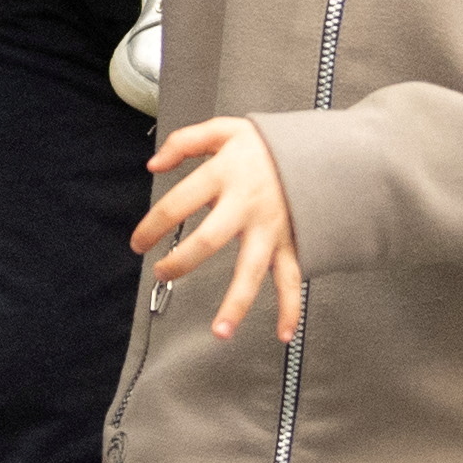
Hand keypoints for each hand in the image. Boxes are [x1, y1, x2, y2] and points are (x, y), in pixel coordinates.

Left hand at [134, 113, 305, 340]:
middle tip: (161, 272)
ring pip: (252, 271)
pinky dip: (290, 308)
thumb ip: (185, 141)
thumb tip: (153, 165)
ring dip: (236, 304)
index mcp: (227, 174)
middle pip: (209, 240)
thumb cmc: (269, 144)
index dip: (152, 225)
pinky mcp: (292, 243)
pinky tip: (282, 333)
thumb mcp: (226, 129)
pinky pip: (291, 279)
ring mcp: (271, 228)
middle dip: (181, 262)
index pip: (179, 203)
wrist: (325, 149)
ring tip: (220, 332)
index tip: (137, 243)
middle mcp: (247, 205)